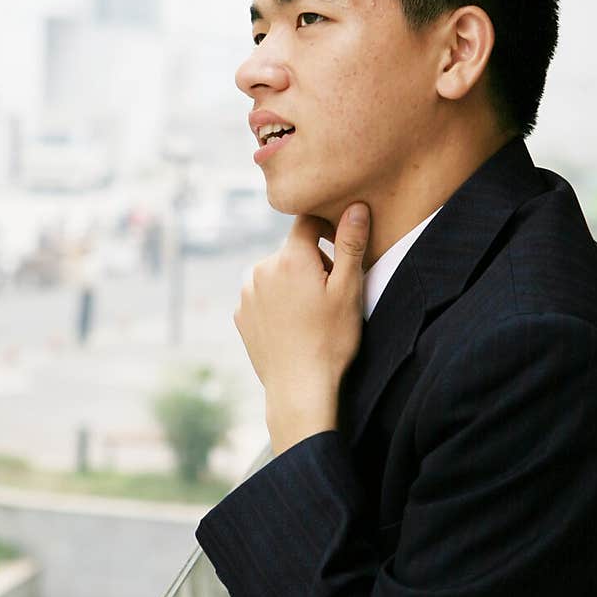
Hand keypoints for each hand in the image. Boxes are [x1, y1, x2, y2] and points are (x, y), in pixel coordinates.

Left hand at [234, 203, 370, 453]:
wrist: (299, 389)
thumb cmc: (331, 340)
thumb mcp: (349, 290)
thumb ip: (351, 244)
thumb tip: (356, 206)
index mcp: (290, 258)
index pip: (307, 222)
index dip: (327, 232)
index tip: (340, 255)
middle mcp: (261, 269)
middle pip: (292, 250)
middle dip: (313, 263)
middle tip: (331, 296)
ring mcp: (247, 293)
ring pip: (276, 273)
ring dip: (293, 282)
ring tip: (311, 314)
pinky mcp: (241, 315)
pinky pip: (262, 295)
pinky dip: (277, 302)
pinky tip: (293, 326)